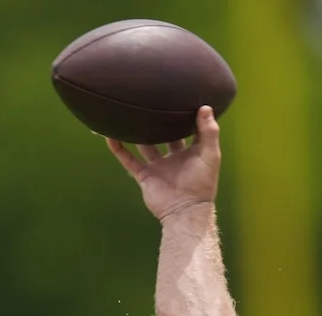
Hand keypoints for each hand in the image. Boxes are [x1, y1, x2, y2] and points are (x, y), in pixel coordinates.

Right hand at [106, 106, 220, 221]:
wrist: (184, 210)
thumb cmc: (202, 183)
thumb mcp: (211, 154)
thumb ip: (209, 132)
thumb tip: (205, 107)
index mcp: (191, 153)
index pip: (189, 131)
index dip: (187, 117)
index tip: (181, 99)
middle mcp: (174, 158)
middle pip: (165, 136)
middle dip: (160, 123)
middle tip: (151, 103)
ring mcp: (158, 167)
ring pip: (145, 146)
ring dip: (137, 133)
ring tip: (129, 114)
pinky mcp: (144, 175)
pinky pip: (128, 160)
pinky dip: (119, 149)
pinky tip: (110, 135)